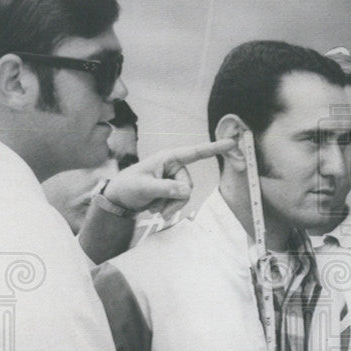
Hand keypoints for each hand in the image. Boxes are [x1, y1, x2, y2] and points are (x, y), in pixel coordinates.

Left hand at [102, 138, 235, 221]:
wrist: (119, 200)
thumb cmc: (127, 187)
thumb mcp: (144, 187)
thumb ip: (165, 189)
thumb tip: (186, 191)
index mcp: (168, 158)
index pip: (194, 153)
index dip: (214, 148)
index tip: (231, 142)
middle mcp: (173, 167)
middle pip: (188, 185)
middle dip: (175, 199)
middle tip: (158, 207)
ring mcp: (173, 179)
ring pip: (185, 196)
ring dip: (171, 206)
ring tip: (155, 208)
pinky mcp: (172, 191)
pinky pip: (180, 202)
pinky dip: (169, 208)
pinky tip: (156, 208)